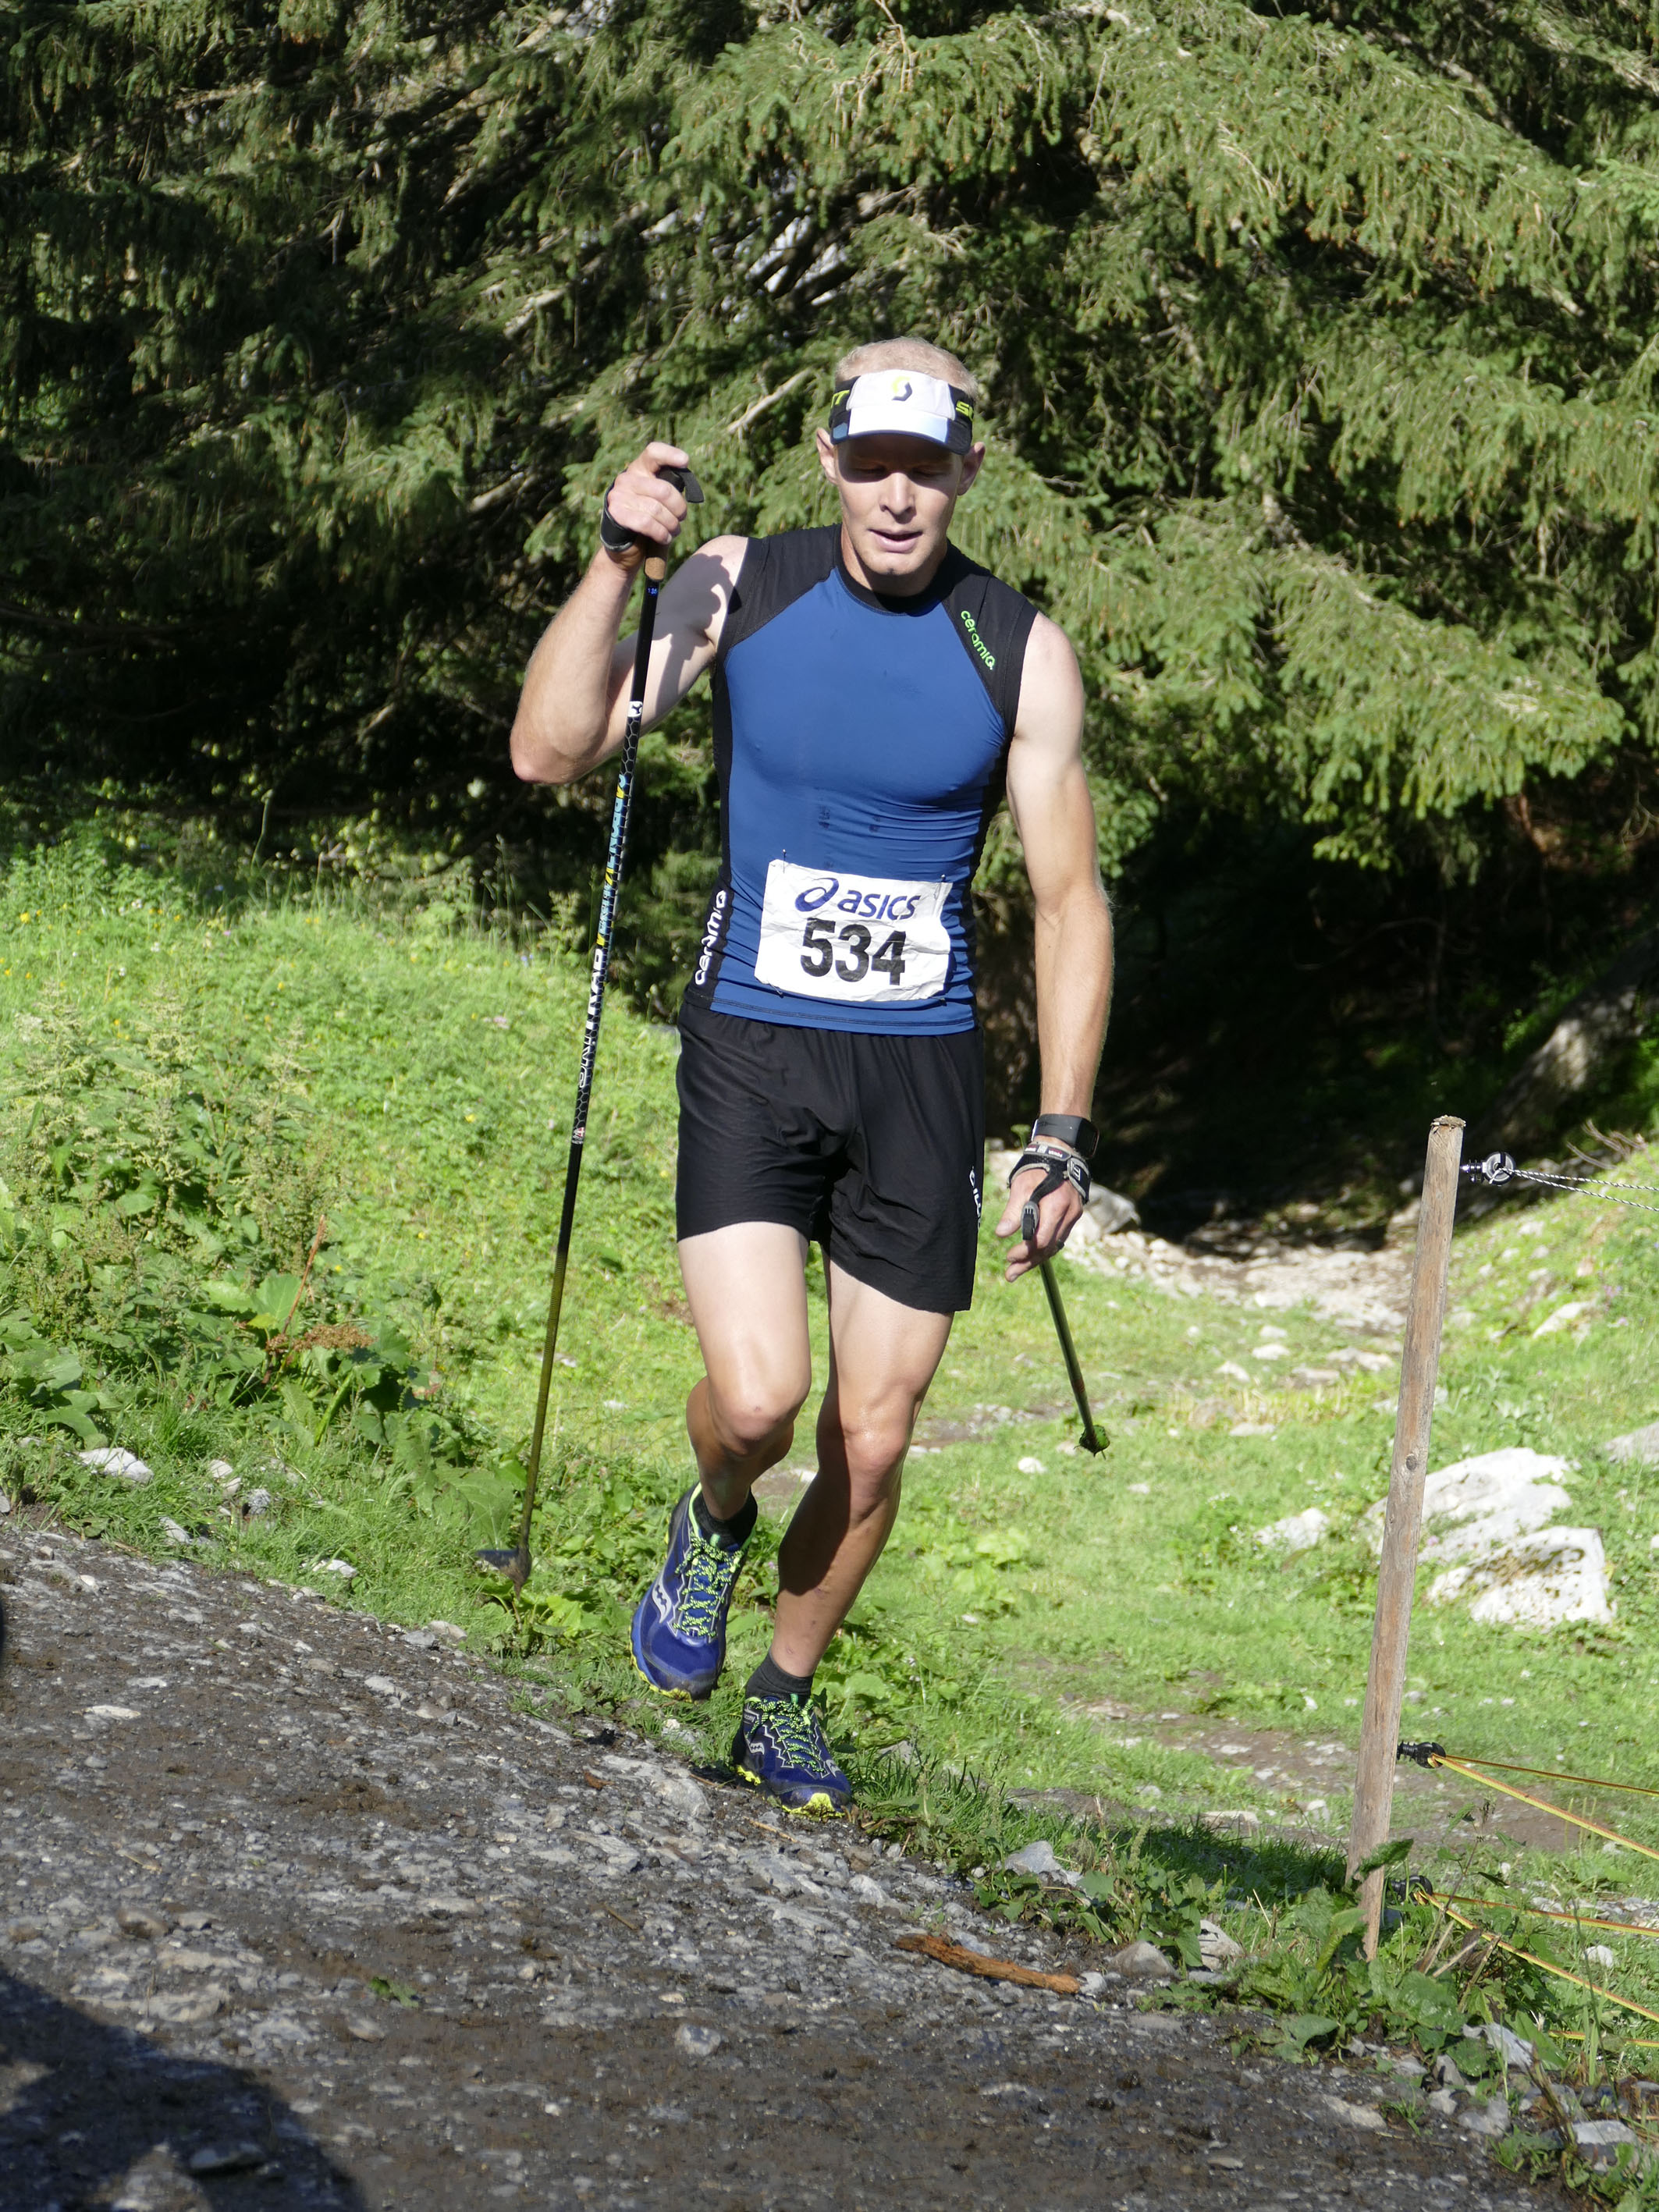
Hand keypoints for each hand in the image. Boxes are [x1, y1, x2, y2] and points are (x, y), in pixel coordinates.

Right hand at [601, 442, 692, 566]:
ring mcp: (619, 495)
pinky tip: (665, 537)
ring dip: (672, 524)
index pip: (653, 453)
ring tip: (674, 530)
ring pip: (657, 509)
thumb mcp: (659, 497)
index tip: (685, 461)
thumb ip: (669, 485)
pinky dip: (661, 533)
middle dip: (679, 508)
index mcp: (640, 469)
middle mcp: (627, 479)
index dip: (670, 454)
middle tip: (681, 517)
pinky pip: (647, 523)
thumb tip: (686, 478)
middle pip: (664, 490)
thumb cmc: (649, 515)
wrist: (626, 541)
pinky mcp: (617, 513)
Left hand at [995, 1150, 1084, 1281]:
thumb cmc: (1037, 1170)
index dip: (1024, 1252)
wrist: (1061, 1156)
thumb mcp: (1021, 1186)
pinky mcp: (1072, 1218)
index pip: (1041, 1240)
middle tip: (1009, 1275)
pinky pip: (1058, 1239)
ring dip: (1035, 1260)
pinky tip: (1031, 1257)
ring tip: (1015, 1271)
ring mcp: (1073, 1217)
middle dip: (1028, 1262)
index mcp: (1056, 1206)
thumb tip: (1002, 1233)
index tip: (1008, 1256)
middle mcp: (1069, 1215)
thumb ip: (1013, 1211)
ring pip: (1055, 1246)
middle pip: (1049, 1248)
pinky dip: (1044, 1249)